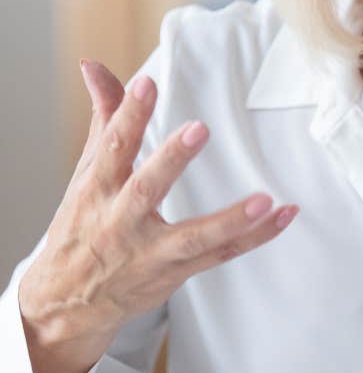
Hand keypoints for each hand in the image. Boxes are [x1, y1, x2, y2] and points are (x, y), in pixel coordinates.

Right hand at [19, 60, 298, 366]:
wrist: (67, 307)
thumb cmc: (81, 227)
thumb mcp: (87, 172)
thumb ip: (105, 117)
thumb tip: (94, 65)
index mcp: (98, 189)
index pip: (113, 146)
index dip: (128, 114)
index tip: (146, 82)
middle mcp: (121, 222)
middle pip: (147, 189)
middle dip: (171, 160)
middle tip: (199, 128)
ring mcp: (152, 252)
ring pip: (192, 237)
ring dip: (230, 220)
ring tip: (263, 199)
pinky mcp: (177, 272)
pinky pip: (222, 254)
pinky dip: (256, 236)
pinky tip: (285, 214)